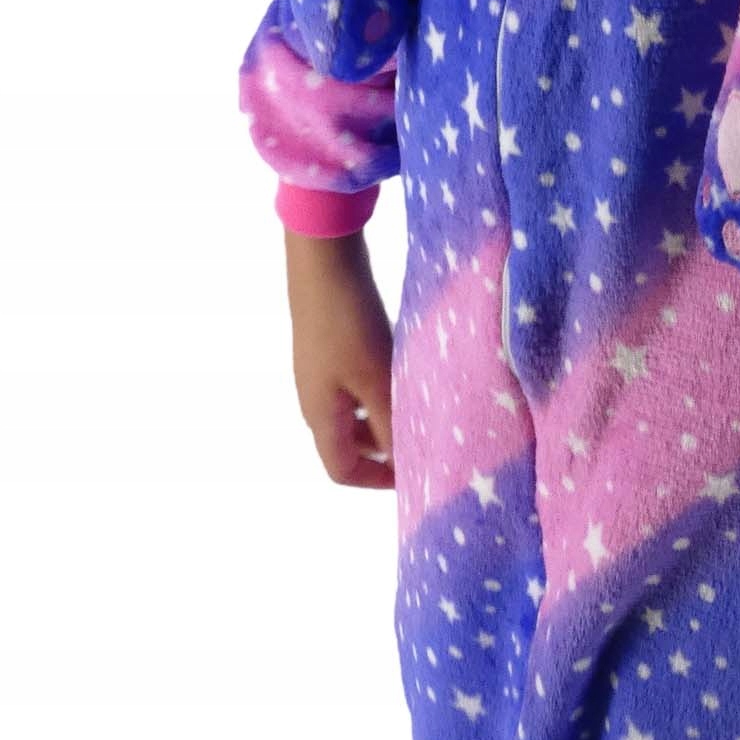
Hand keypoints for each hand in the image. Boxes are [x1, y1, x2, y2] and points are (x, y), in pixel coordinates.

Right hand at [283, 227, 394, 488]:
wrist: (323, 259)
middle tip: (425, 435)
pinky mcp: (329, 342)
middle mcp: (314, 398)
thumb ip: (390, 425)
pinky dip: (379, 385)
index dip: (378, 480)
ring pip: (355, 409)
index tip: (416, 472)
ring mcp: (319, 368)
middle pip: (348, 442)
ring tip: (420, 400)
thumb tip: (406, 464)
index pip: (342, 470)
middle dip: (385, 446)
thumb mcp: (376, 379)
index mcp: (320, 416)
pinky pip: (355, 380)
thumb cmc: (349, 324)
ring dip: (384, 413)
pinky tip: (405, 365)